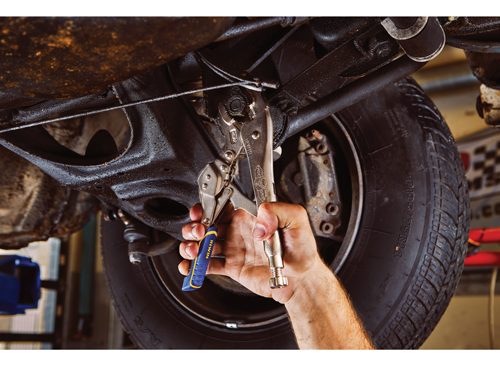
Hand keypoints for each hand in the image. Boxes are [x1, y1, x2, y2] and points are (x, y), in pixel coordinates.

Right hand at [178, 202, 324, 303]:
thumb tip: (259, 223)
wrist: (301, 278)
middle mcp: (238, 231)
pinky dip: (196, 266)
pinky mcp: (232, 267)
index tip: (201, 213)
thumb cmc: (301, 248)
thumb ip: (278, 211)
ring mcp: (234, 249)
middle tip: (199, 233)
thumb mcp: (296, 219)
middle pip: (207, 224)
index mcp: (249, 216)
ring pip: (204, 244)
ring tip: (194, 251)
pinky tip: (190, 267)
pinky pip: (209, 265)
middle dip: (195, 227)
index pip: (222, 206)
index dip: (207, 208)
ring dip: (192, 246)